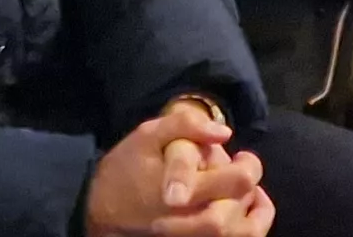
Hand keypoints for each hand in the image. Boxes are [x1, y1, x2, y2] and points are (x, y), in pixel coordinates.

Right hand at [83, 100, 266, 236]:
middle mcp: (190, 222)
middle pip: (240, 217)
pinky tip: (241, 216)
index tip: (242, 157)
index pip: (238, 183)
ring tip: (250, 197)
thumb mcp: (147, 134)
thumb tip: (224, 133)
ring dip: (254, 218)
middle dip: (250, 193)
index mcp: (185, 192)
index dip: (250, 167)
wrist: (98, 208)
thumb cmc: (125, 169)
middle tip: (243, 174)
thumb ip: (186, 125)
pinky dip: (245, 232)